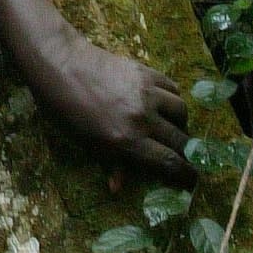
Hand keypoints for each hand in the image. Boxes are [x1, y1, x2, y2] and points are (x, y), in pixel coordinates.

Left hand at [22, 34, 192, 186]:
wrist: (59, 64)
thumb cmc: (65, 109)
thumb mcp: (84, 142)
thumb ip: (109, 163)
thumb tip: (118, 188)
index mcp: (127, 141)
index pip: (169, 163)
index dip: (185, 175)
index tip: (192, 180)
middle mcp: (143, 119)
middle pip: (180, 140)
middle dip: (187, 152)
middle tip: (186, 157)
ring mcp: (148, 94)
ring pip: (182, 112)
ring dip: (181, 124)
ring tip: (173, 128)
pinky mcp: (147, 72)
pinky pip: (173, 88)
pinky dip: (173, 98)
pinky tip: (165, 104)